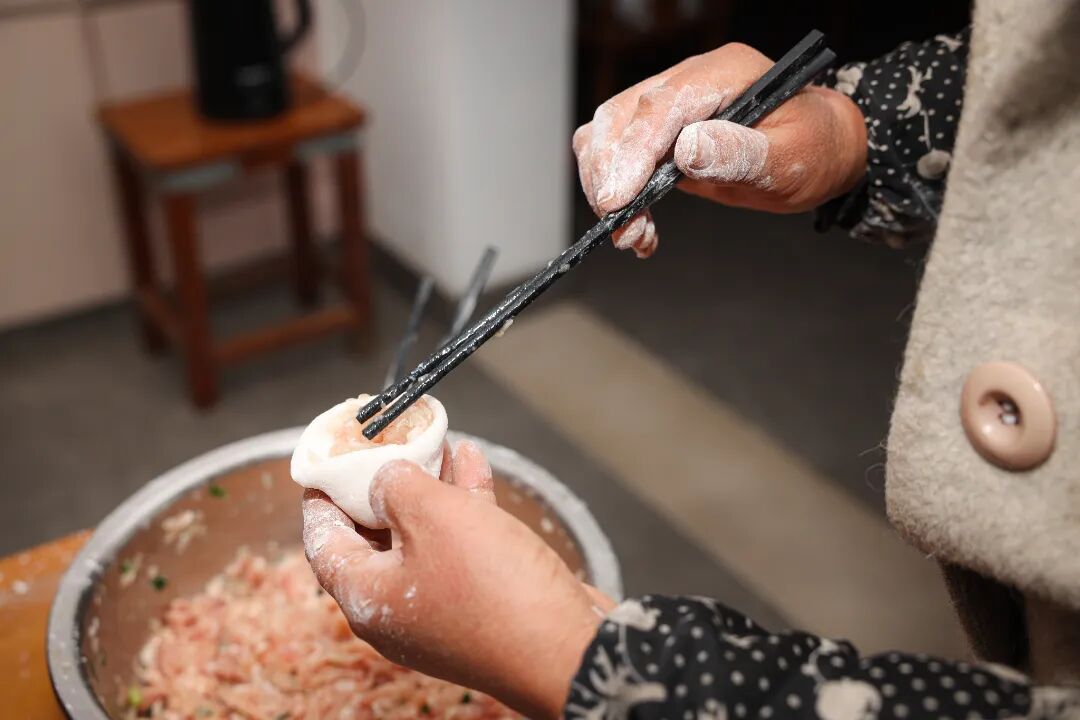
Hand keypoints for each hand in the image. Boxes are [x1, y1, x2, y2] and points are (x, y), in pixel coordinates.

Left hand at [302, 440, 614, 719]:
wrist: (567, 650)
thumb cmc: (492, 588)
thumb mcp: (433, 516)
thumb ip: (396, 487)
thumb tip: (385, 480)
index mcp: (367, 597)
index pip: (324, 543)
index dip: (321, 499)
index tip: (324, 466)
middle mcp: (397, 609)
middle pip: (375, 538)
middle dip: (383, 485)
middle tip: (384, 446)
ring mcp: (441, 608)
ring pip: (423, 537)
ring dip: (430, 488)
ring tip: (435, 442)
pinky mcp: (481, 603)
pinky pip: (461, 547)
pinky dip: (464, 506)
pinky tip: (472, 463)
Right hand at [573, 42, 866, 256]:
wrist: (819, 151)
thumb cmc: (812, 150)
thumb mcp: (791, 157)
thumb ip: (741, 152)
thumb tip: (687, 150)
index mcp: (724, 74)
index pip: (661, 105)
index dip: (634, 151)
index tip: (620, 198)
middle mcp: (688, 81)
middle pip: (620, 117)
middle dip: (611, 176)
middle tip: (626, 229)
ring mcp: (668, 105)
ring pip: (607, 136)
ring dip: (607, 189)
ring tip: (635, 236)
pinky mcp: (657, 133)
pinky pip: (617, 157)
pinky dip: (616, 194)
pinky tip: (640, 229)